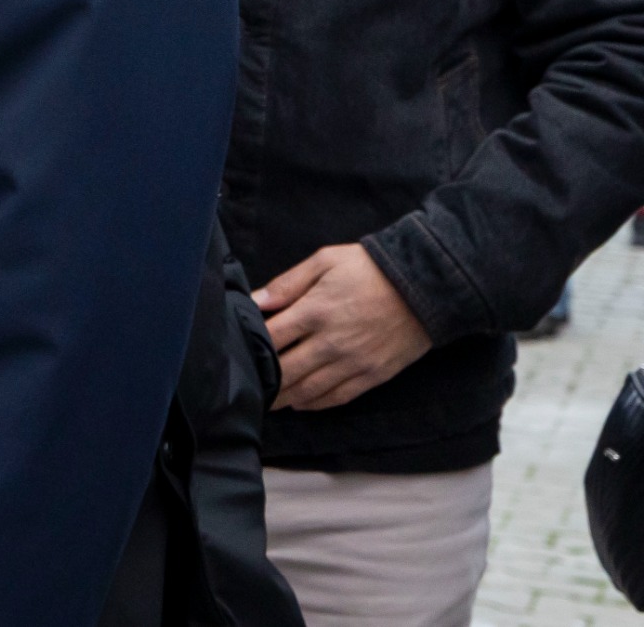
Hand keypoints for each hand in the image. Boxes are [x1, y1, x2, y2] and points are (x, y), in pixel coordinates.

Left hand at [256, 243, 431, 411]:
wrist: (426, 286)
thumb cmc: (370, 268)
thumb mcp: (324, 261)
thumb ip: (288, 283)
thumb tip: (255, 301)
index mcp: (315, 311)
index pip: (271, 338)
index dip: (251, 348)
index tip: (238, 353)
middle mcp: (332, 342)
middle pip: (286, 371)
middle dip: (263, 381)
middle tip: (246, 386)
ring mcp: (354, 363)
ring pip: (309, 390)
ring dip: (284, 398)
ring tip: (267, 401)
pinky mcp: (373, 375)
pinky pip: (338, 397)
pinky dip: (315, 404)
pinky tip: (300, 403)